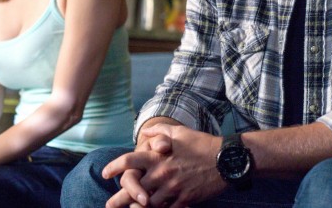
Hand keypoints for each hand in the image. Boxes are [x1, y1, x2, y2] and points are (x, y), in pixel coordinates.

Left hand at [103, 124, 225, 207]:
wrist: (226, 160)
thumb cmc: (202, 143)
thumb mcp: (180, 132)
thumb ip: (160, 131)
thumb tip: (145, 131)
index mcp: (158, 156)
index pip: (129, 162)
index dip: (114, 167)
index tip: (106, 173)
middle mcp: (162, 173)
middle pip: (133, 189)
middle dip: (118, 198)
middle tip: (109, 204)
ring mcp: (172, 188)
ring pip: (148, 203)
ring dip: (137, 207)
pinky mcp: (184, 199)